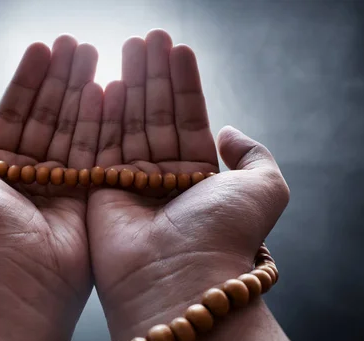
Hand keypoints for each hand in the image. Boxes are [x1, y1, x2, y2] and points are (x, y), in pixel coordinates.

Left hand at [0, 36, 100, 340]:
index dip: (28, 80)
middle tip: (75, 44)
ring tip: (92, 54)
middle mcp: (27, 177)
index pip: (15, 113)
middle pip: (48, 117)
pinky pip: (95, 153)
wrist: (7, 274)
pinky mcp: (88, 200)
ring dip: (82, 91)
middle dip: (61, 79)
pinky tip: (107, 90)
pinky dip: (102, 122)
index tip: (43, 48)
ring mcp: (60, 189)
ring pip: (73, 130)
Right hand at [87, 29, 289, 337]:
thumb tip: (230, 133)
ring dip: (129, 85)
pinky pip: (100, 146)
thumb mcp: (263, 190)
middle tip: (146, 38)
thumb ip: (256, 157)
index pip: (189, 118)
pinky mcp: (100, 192)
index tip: (176, 48)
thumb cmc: (221, 236)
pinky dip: (103, 116)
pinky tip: (106, 83)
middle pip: (156, 115)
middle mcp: (164, 179)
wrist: (177, 280)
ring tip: (127, 47)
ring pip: (128, 125)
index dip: (184, 83)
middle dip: (152, 76)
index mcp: (199, 177)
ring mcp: (130, 184)